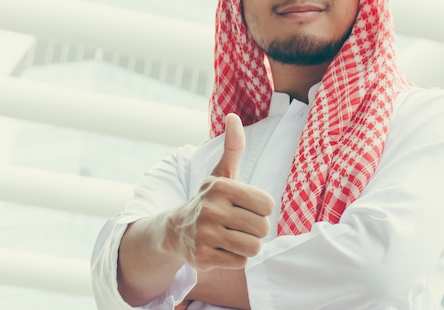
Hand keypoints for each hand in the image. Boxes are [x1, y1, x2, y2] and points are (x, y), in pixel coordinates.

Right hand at [162, 114, 274, 270]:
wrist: (175, 229)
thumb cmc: (208, 200)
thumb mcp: (220, 173)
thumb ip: (232, 147)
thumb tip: (233, 116)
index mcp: (221, 187)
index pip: (267, 205)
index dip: (260, 208)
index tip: (244, 207)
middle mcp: (211, 210)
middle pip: (263, 228)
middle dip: (255, 229)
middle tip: (238, 224)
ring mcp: (205, 235)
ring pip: (253, 247)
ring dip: (247, 244)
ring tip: (232, 237)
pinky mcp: (203, 257)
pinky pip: (240, 262)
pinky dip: (235, 258)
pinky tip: (221, 249)